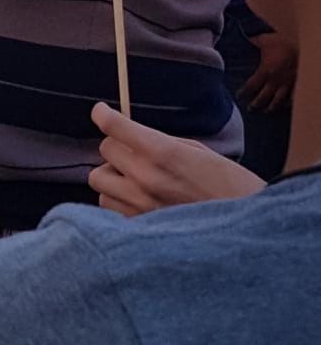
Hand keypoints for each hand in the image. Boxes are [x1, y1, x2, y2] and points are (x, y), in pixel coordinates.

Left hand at [89, 101, 262, 216]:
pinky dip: (117, 200)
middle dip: (118, 148)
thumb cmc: (231, 187)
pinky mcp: (136, 227)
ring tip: (136, 180)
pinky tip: (138, 200)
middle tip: (135, 153)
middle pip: (105, 151)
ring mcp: (138, 205)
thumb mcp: (200, 152)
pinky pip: (108, 207)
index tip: (101, 112)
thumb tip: (134, 136)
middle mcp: (145, 178)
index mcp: (163, 153)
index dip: (104, 115)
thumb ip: (161, 143)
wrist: (246, 231)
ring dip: (113, 176)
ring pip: (99, 181)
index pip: (116, 127)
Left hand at [238, 31, 296, 112]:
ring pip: (278, 101)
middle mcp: (275, 81)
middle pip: (263, 98)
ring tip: (266, 111)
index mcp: (265, 72)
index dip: (243, 93)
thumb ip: (253, 41)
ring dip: (271, 107)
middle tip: (250, 108)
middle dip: (255, 104)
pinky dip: (288, 103)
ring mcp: (288, 84)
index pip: (250, 87)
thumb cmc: (282, 42)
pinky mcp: (298, 83)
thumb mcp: (265, 40)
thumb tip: (242, 37)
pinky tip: (285, 106)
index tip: (239, 96)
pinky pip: (293, 97)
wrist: (305, 44)